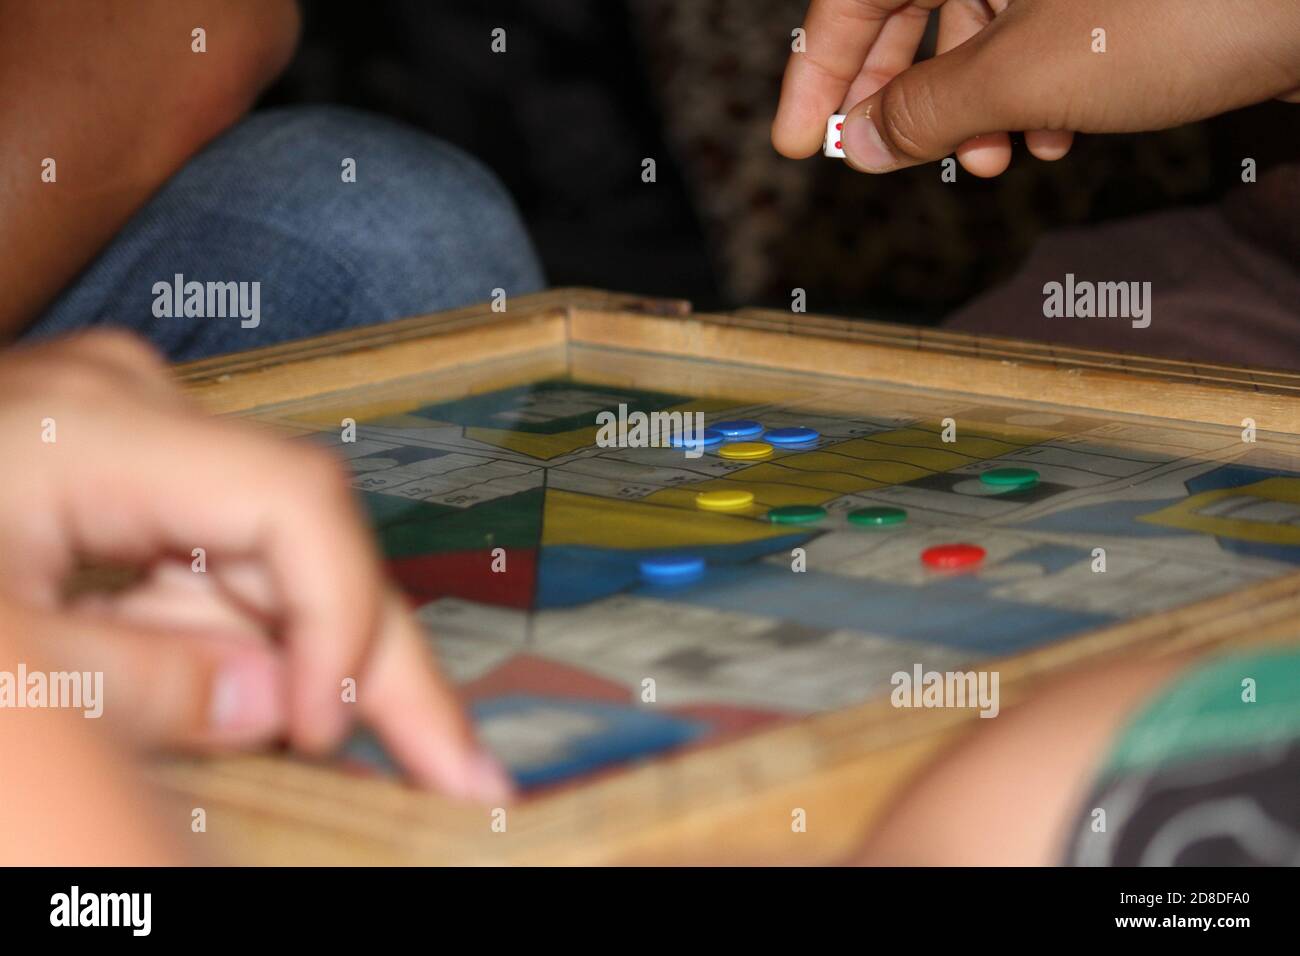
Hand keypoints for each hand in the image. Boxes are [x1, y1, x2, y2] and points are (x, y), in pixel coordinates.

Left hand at [0, 330, 510, 800]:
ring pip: (268, 568)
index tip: (330, 733)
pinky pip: (215, 572)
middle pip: (306, 541)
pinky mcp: (128, 478)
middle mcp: (144, 414)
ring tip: (353, 750)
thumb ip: (138, 681)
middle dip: (375, 663)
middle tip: (457, 765)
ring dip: (294, 671)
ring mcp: (139, 442)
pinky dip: (237, 651)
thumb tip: (288, 707)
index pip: (293, 504)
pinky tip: (263, 713)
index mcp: (107, 427)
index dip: (343, 616)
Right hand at [773, 0, 1299, 175]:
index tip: (798, 138)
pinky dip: (1033, 90)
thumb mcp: (1025, 73)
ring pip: (982, 25)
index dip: (819, 68)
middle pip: (914, 4)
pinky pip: (1043, 31)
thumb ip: (926, 109)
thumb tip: (862, 141)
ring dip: (974, 107)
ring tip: (995, 162)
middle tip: (884, 158)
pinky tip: (1055, 136)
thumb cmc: (1185, 8)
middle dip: (903, 93)